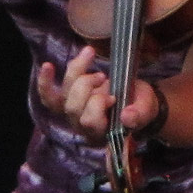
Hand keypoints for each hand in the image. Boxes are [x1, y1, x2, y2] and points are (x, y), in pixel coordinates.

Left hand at [36, 45, 158, 142]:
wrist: (135, 101)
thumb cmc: (140, 106)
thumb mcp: (146, 108)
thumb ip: (139, 114)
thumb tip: (127, 117)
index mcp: (103, 133)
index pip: (90, 122)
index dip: (98, 105)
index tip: (113, 96)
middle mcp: (82, 127)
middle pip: (73, 107)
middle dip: (87, 86)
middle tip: (104, 77)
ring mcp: (72, 115)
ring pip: (62, 96)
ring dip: (75, 73)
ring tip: (90, 58)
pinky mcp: (65, 101)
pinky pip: (49, 95)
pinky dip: (45, 81)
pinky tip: (48, 66)